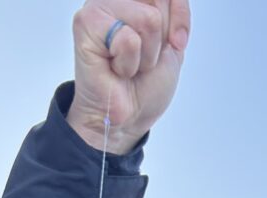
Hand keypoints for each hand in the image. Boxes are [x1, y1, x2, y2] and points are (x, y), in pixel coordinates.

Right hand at [67, 0, 190, 153]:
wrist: (129, 118)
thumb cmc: (146, 84)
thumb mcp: (171, 42)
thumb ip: (170, 11)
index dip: (180, 14)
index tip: (176, 42)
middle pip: (159, 2)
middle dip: (161, 40)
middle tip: (143, 59)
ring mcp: (97, 7)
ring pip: (149, 19)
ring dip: (147, 54)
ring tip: (129, 65)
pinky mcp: (86, 24)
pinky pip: (128, 39)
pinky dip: (130, 63)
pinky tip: (116, 70)